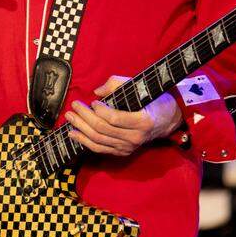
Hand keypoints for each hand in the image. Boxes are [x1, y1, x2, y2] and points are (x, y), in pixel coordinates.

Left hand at [64, 76, 181, 156]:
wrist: (166, 120)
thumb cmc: (152, 100)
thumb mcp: (139, 87)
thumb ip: (117, 84)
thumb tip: (97, 91)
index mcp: (142, 121)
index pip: (114, 119)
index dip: (100, 110)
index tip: (92, 101)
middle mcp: (135, 138)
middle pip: (103, 129)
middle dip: (84, 117)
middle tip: (74, 106)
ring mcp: (128, 147)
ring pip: (98, 140)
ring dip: (80, 129)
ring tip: (70, 118)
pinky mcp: (122, 152)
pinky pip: (100, 149)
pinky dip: (84, 142)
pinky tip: (74, 133)